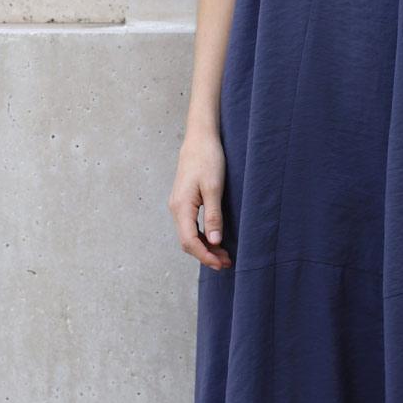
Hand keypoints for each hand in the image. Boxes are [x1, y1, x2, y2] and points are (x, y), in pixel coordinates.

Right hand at [169, 132, 233, 269]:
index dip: (205, 255)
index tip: (221, 263)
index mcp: (181, 206)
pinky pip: (190, 226)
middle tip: (226, 262)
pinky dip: (202, 236)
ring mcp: (178, 205)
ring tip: (224, 255)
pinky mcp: (184, 202)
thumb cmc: (208, 159)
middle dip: (206, 255)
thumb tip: (214, 241)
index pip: (189, 241)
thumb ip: (213, 215)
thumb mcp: (214, 188)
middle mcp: (175, 208)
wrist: (200, 139)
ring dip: (205, 247)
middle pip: (187, 241)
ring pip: (188, 235)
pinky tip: (214, 239)